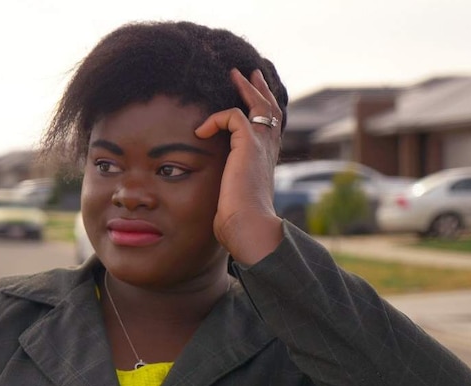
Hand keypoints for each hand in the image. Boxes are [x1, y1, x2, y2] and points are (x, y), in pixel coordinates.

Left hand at [195, 68, 283, 263]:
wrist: (250, 227)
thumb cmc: (239, 224)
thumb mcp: (232, 203)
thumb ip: (226, 193)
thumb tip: (216, 207)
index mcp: (265, 162)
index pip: (267, 130)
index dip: (262, 113)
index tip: (252, 101)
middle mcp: (267, 151)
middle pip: (269, 111)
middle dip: (259, 90)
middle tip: (250, 73)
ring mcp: (260, 146)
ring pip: (258, 105)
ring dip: (245, 89)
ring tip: (233, 74)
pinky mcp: (248, 145)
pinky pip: (233, 116)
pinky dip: (215, 119)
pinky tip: (201, 131)